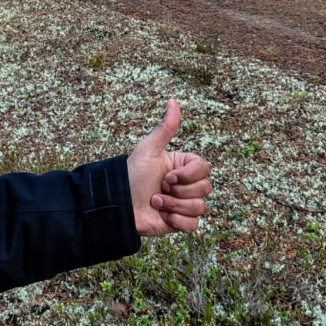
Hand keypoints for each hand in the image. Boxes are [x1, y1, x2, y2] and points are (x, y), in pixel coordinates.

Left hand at [127, 99, 211, 235]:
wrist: (119, 205)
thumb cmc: (132, 175)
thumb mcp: (148, 149)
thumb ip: (165, 127)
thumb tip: (173, 101)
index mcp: (182, 166)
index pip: (205, 168)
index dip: (188, 174)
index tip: (167, 176)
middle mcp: (186, 184)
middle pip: (205, 188)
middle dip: (179, 191)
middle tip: (159, 188)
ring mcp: (184, 203)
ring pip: (199, 207)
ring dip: (174, 205)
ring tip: (155, 202)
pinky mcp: (180, 222)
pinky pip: (193, 225)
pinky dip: (175, 220)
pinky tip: (161, 215)